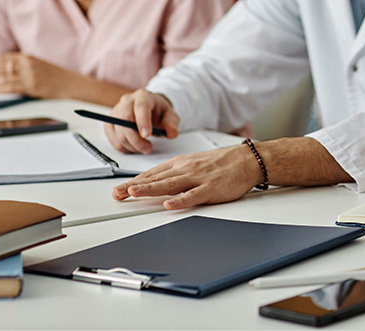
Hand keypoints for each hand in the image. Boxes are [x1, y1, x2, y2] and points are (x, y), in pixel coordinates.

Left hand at [0, 53, 70, 98]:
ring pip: (3, 77)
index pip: (3, 58)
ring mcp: (30, 74)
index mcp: (28, 57)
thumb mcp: (39, 66)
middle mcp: (28, 63)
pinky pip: (10, 86)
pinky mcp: (32, 85)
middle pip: (0, 66)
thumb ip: (23, 66)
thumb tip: (5, 72)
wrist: (73, 85)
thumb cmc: (57, 78)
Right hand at [106, 89, 179, 153]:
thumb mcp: (171, 116)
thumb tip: (172, 132)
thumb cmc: (160, 113)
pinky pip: (113, 139)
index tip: (147, 135)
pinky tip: (134, 146)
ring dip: (131, 145)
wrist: (150, 111)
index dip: (143, 122)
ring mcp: (116, 111)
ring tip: (144, 147)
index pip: (140, 107)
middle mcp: (127, 101)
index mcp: (143, 96)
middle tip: (148, 149)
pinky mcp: (110, 123)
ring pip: (118, 132)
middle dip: (136, 139)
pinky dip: (124, 147)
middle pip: (125, 120)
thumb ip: (172, 124)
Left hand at [111, 143, 261, 209]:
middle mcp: (186, 169)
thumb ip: (176, 174)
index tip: (119, 190)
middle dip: (135, 187)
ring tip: (133, 193)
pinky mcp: (211, 188)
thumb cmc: (223, 163)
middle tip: (117, 194)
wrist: (247, 159)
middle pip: (157, 179)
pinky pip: (193, 195)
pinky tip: (169, 204)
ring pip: (170, 185)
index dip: (134, 182)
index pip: (153, 174)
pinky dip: (180, 200)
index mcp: (181, 164)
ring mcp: (198, 178)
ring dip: (150, 189)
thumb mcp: (194, 163)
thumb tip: (156, 183)